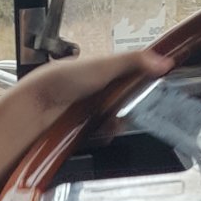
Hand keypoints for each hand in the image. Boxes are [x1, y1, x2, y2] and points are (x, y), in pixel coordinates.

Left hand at [16, 48, 172, 125]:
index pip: (132, 80)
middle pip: (127, 105)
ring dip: (116, 126)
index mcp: (102, 73)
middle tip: (123, 110)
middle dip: (129, 110)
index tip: (151, 91)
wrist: (35, 107)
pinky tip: (99, 133)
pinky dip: (104, 137)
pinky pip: (103, 139)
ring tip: (108, 123)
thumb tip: (165, 61)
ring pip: (116, 124)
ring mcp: (89, 113)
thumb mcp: (105, 64)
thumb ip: (135, 61)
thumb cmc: (62, 79)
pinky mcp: (83, 132)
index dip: (143, 88)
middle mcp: (96, 93)